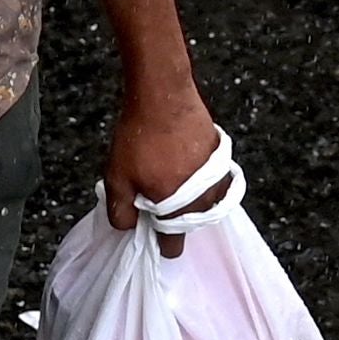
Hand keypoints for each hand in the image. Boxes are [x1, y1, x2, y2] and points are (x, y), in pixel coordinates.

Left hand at [92, 0, 222, 244]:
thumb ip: (120, 210)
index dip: (163, 246)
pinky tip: (185, 167)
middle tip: (158, 208)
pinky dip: (202, 179)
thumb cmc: (138, 138)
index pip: (174, 243)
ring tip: (172, 188)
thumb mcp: (117, 178)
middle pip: (193, 222)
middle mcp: (204, 197)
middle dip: (177, 221)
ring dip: (192, 200)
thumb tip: (126, 228)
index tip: (158, 245)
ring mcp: (216, 175)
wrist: (164, 93)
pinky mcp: (220, 153)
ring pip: (206, 200)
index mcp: (179, 209)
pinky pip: (213, 178)